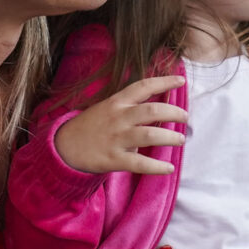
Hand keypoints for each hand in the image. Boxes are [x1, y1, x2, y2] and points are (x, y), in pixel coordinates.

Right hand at [53, 75, 186, 175]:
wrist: (64, 146)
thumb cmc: (91, 126)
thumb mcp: (108, 109)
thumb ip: (131, 108)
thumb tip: (160, 111)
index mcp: (117, 102)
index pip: (143, 86)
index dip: (164, 82)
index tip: (181, 81)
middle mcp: (119, 118)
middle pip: (152, 110)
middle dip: (173, 112)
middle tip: (185, 117)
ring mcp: (116, 138)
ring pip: (149, 135)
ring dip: (170, 137)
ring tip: (180, 139)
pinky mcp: (113, 159)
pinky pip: (139, 163)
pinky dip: (157, 167)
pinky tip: (169, 168)